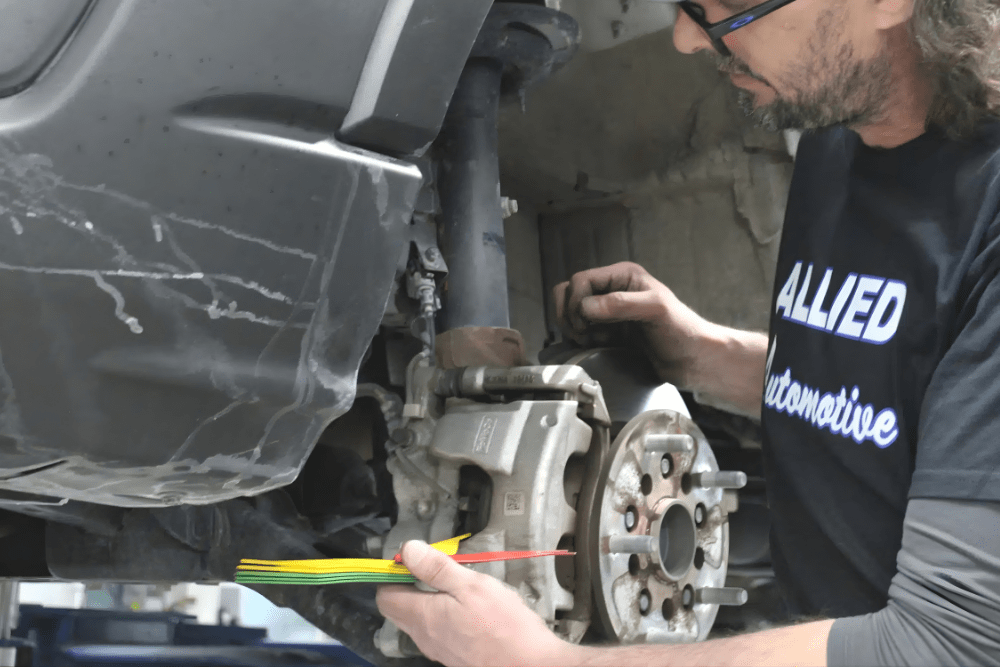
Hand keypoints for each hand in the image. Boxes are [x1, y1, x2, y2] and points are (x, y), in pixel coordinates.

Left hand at [376, 540, 579, 666]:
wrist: (530, 665)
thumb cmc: (504, 627)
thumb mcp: (471, 585)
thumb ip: (437, 568)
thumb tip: (409, 550)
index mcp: (423, 616)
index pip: (385, 595)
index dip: (393, 573)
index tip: (411, 558)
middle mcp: (425, 636)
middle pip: (399, 608)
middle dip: (408, 584)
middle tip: (433, 567)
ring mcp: (438, 648)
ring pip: (418, 619)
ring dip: (427, 598)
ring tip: (455, 584)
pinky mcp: (454, 654)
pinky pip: (436, 630)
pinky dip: (442, 613)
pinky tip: (467, 606)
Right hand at [554, 262, 711, 389]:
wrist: (692, 360)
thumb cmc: (682, 332)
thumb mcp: (656, 310)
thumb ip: (621, 304)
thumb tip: (585, 307)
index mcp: (623, 276)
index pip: (581, 279)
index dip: (576, 301)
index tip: (585, 322)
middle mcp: (613, 289)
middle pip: (569, 292)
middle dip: (569, 314)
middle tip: (582, 332)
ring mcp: (608, 310)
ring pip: (570, 310)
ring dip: (572, 327)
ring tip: (590, 339)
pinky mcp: (607, 330)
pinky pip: (579, 329)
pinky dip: (580, 338)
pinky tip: (597, 345)